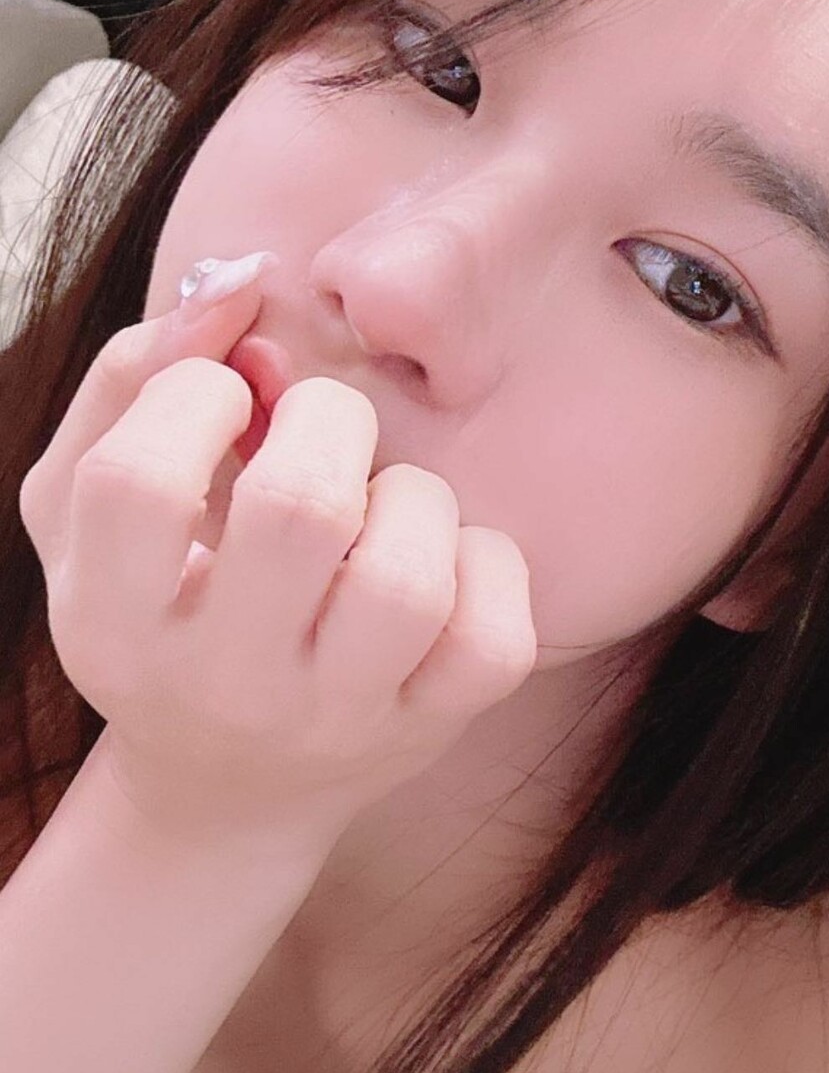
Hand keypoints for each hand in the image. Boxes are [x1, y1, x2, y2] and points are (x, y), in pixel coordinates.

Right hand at [17, 258, 536, 856]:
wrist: (223, 788)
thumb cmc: (158, 605)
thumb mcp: (88, 506)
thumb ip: (139, 374)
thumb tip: (242, 284)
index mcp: (114, 620)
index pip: (139, 480)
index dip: (194, 396)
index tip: (224, 403)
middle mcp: (221, 683)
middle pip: (300, 509)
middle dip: (327, 420)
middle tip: (315, 433)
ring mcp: (334, 718)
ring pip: (409, 576)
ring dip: (410, 496)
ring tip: (379, 507)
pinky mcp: (429, 730)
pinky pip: (496, 633)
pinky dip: (486, 565)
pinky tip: (439, 562)